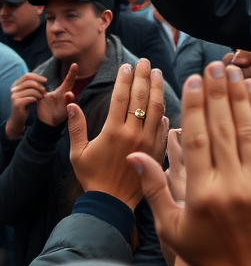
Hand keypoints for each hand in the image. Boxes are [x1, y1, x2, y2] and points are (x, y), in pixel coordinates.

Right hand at [6, 73, 48, 138]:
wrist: (19, 118)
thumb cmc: (27, 104)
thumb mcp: (30, 92)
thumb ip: (33, 85)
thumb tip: (44, 79)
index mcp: (16, 85)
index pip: (27, 76)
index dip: (37, 77)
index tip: (46, 81)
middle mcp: (13, 89)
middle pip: (30, 82)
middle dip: (40, 86)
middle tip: (44, 92)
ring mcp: (14, 96)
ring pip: (31, 90)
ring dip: (39, 94)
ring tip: (41, 97)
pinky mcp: (16, 103)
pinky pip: (31, 98)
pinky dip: (36, 99)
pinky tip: (36, 102)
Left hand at [36, 64, 78, 126]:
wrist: (46, 124)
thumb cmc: (46, 109)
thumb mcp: (45, 98)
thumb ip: (45, 90)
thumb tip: (39, 82)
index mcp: (63, 92)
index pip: (68, 81)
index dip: (71, 73)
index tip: (74, 64)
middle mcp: (67, 97)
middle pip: (70, 87)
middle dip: (72, 77)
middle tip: (74, 66)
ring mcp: (68, 105)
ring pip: (70, 99)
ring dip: (69, 97)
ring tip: (68, 93)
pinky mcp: (66, 114)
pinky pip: (69, 110)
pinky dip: (69, 107)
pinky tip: (68, 103)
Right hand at [68, 59, 167, 208]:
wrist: (112, 203)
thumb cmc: (92, 178)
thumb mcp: (77, 154)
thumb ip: (75, 127)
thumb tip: (71, 103)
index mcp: (113, 131)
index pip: (121, 97)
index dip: (124, 79)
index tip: (127, 66)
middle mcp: (134, 133)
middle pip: (142, 97)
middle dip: (144, 76)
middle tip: (145, 62)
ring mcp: (149, 140)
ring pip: (157, 108)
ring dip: (158, 88)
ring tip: (157, 73)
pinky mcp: (159, 149)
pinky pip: (164, 125)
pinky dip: (164, 111)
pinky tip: (163, 101)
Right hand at [130, 63, 250, 265]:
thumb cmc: (210, 254)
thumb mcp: (173, 228)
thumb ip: (156, 188)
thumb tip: (136, 155)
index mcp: (202, 193)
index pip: (198, 138)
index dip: (196, 105)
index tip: (194, 79)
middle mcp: (232, 184)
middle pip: (224, 128)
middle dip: (219, 93)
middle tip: (215, 65)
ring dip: (245, 99)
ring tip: (238, 73)